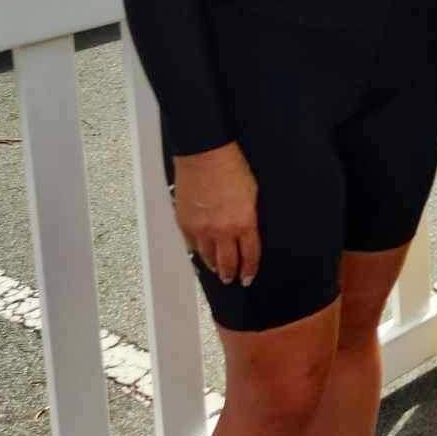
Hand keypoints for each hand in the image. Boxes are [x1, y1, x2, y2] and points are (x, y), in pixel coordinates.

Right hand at [172, 141, 260, 286]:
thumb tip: (246, 230)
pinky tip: (200, 252)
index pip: (249, 255)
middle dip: (230, 273)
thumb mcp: (252, 194)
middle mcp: (222, 231)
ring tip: (216, 270)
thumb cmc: (231, 168)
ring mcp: (201, 229)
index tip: (248, 277)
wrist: (204, 155)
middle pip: (227, 262)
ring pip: (207, 257)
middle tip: (231, 279)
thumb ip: (249, 217)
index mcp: (243, 223)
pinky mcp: (185, 223)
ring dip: (213, 265)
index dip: (249, 269)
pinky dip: (197, 250)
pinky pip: (191, 245)